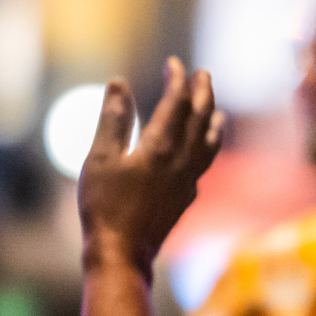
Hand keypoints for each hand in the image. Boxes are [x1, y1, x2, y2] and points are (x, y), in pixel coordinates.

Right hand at [78, 58, 222, 276]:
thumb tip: (118, 83)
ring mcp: (188, 180)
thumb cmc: (104, 205)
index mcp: (160, 146)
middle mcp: (181, 160)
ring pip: (209, 142)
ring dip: (213, 119)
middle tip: (202, 74)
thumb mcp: (99, 158)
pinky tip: (203, 149)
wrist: (123, 253)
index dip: (177, 79)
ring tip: (216, 109)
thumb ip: (112, 119)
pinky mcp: (186, 197)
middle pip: (201, 118)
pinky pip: (205, 162)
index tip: (174, 63)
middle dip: (203, 92)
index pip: (177, 102)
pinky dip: (209, 145)